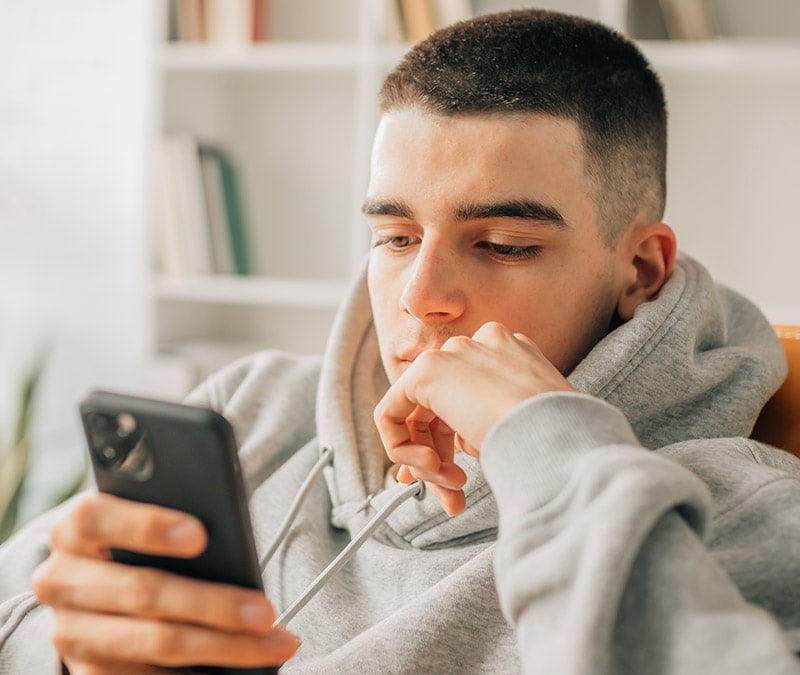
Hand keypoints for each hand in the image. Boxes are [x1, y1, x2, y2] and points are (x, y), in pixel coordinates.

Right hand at [32, 493, 298, 673]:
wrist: (96, 581)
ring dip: (224, 646)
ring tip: (275, 642)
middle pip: (142, 591)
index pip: (96, 519)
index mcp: (74, 530)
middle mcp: (62, 581)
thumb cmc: (140, 538)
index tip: (200, 536)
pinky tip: (247, 664)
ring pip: (156, 642)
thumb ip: (176, 520)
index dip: (147, 526)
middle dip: (212, 603)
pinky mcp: (91, 673)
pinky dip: (207, 671)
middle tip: (264, 610)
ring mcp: (73, 633)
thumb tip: (229, 541)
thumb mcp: (147, 517)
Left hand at [374, 322, 574, 514]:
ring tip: (454, 488)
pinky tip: (432, 469)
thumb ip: (480, 431)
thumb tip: (448, 456)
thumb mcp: (521, 429)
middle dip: (439, 458)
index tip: (456, 480)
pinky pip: (390, 414)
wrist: (560, 434)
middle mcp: (481, 344)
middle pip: (439, 408)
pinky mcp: (427, 371)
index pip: (466, 396)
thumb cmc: (559, 441)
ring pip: (416, 415)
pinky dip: (402, 449)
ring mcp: (454, 354)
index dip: (452, 443)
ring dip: (428, 461)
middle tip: (454, 496)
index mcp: (511, 354)